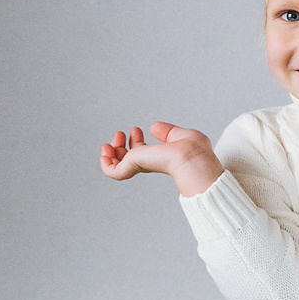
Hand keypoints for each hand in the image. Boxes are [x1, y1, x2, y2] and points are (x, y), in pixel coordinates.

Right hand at [100, 123, 225, 196]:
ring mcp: (141, 165)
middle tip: (119, 134)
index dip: (135, 140)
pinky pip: (113, 172)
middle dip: (119, 146)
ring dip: (110, 153)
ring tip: (109, 143)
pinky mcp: (133, 167)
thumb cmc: (193, 149)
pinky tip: (105, 153)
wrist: (190, 158)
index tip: (136, 129)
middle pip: (128, 158)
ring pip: (118, 165)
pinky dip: (105, 165)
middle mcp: (150, 163)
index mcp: (161, 157)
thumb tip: (154, 127)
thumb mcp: (180, 134)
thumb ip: (167, 132)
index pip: (142, 152)